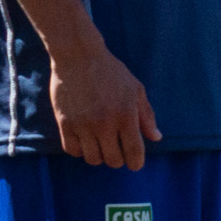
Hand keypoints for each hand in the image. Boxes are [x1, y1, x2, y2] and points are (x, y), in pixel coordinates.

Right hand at [46, 43, 158, 169]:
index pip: (133, 151)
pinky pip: (72, 150)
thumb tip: (156, 138)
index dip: (136, 163)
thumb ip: (146, 115)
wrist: (79, 57)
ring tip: (101, 145)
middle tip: (117, 150)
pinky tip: (85, 141)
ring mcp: (83, 124)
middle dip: (118, 159)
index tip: (135, 164)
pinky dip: (80, 150)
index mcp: (126, 115)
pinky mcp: (64, 123)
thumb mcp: (136, 90)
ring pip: (92, 158)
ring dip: (99, 156)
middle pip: (113, 160)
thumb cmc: (112, 72)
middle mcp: (104, 123)